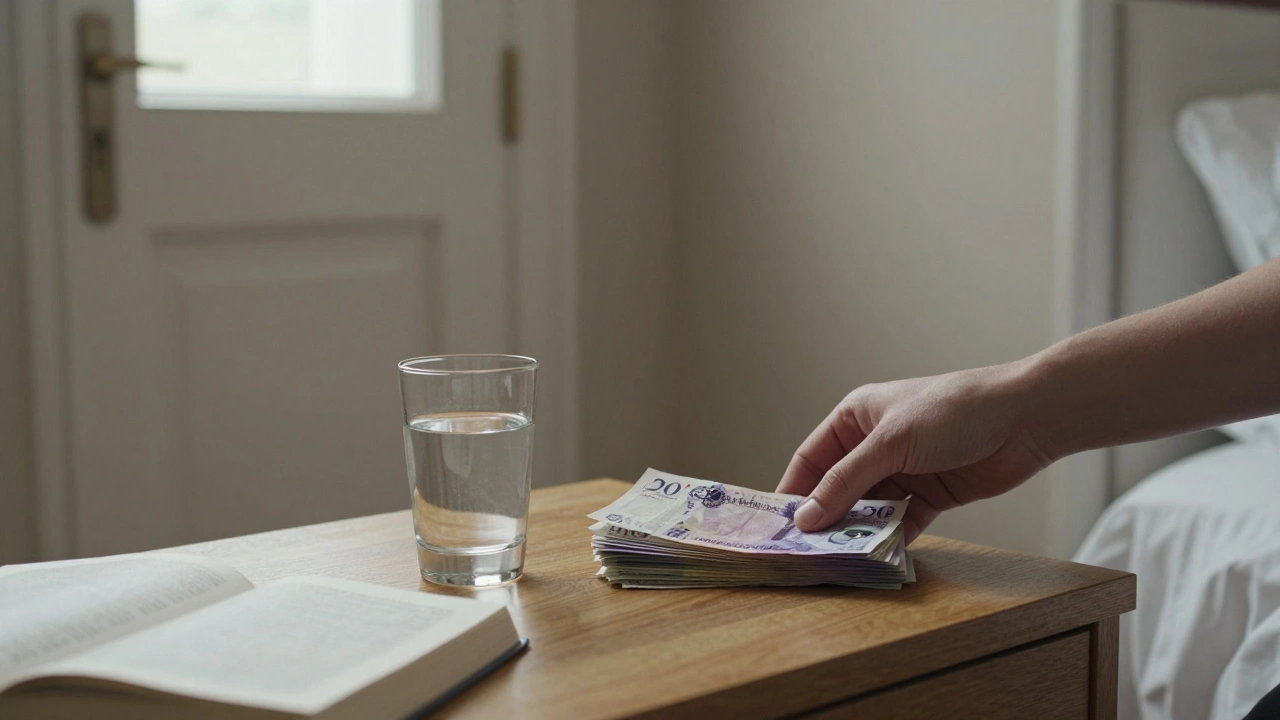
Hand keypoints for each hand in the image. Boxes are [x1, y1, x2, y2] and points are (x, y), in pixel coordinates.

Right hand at [776, 363, 1053, 542]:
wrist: (1024, 420)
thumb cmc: (952, 412)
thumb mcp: (890, 444)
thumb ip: (846, 483)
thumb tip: (806, 517)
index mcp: (856, 418)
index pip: (812, 459)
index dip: (794, 491)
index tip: (777, 527)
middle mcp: (875, 445)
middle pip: (838, 488)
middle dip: (825, 518)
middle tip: (805, 552)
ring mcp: (903, 471)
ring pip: (868, 509)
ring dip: (858, 532)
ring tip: (839, 559)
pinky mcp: (930, 495)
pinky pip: (901, 522)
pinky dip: (891, 538)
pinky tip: (879, 556)